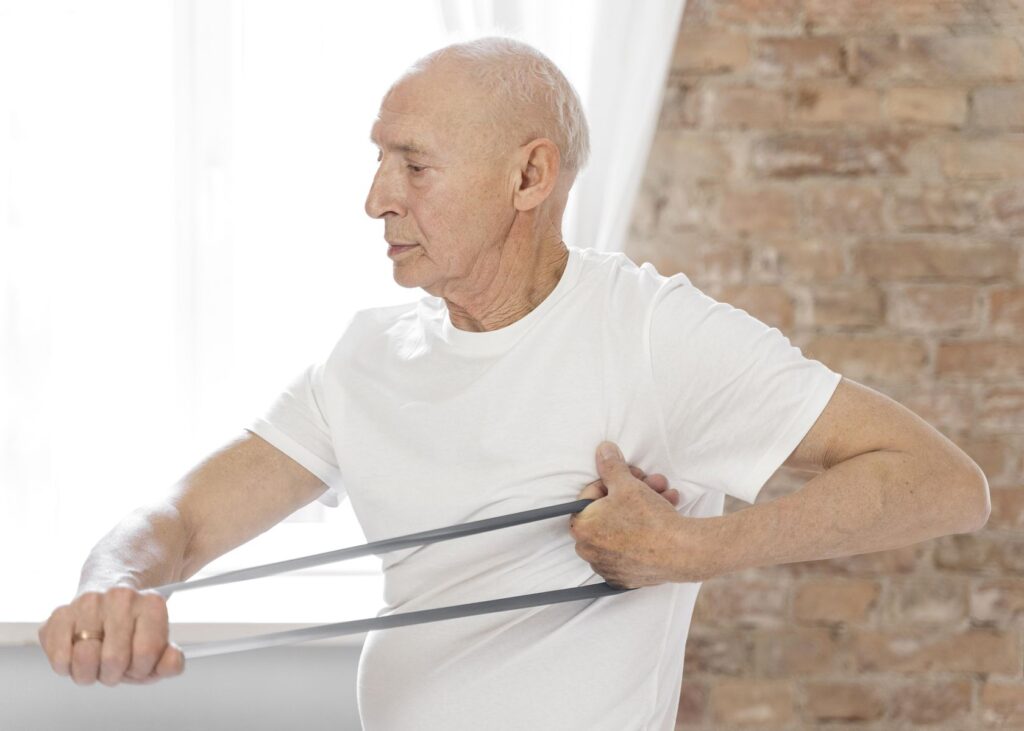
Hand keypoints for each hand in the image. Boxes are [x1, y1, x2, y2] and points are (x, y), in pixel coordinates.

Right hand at [38, 586, 184, 685]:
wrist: (107, 597)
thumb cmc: (132, 631)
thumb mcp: (158, 649)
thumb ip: (171, 662)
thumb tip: (172, 661)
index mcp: (151, 604)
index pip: (146, 653)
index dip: (141, 669)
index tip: (138, 662)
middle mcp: (121, 597)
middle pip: (113, 659)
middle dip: (114, 673)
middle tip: (115, 663)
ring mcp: (89, 603)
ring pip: (84, 659)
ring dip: (89, 672)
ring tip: (97, 660)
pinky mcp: (60, 614)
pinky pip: (60, 658)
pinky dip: (67, 667)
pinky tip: (77, 654)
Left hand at [569, 441, 685, 589]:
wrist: (681, 552)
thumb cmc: (648, 518)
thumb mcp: (627, 484)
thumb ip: (611, 466)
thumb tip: (603, 450)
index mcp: (581, 528)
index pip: (590, 495)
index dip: (612, 481)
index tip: (630, 478)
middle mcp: (589, 551)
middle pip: (609, 512)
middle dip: (632, 493)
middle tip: (652, 483)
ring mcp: (608, 567)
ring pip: (623, 528)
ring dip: (644, 507)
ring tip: (666, 495)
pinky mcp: (626, 578)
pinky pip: (632, 547)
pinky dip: (645, 532)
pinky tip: (664, 515)